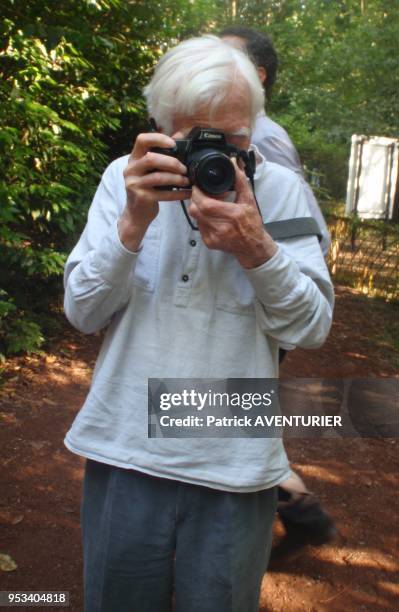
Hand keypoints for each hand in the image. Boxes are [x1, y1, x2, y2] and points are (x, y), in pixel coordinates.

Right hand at [118, 132, 190, 250]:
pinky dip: (178, 193)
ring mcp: (134, 184)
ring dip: (176, 178)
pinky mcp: (142, 198)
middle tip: (184, 169)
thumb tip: (179, 136)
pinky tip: (187, 193)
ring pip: (158, 177)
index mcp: (133, 159)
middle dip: (172, 162)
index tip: (173, 144)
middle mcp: (131, 170)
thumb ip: (161, 155)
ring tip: (187, 181)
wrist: (137, 213)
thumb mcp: (150, 170)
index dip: (158, 138)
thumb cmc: (147, 189)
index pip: (141, 140)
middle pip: (151, 159)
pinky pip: (163, 194)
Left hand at [188, 159, 276, 267]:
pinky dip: (202, 218)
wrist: (253, 246)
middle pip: (195, 210)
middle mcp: (222, 228)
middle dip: (195, 198)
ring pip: (195, 217)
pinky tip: (211, 216)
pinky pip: (199, 226)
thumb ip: (240, 180)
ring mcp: (214, 237)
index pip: (205, 204)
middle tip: (201, 193)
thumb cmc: (252, 222)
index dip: (197, 193)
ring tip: (209, 204)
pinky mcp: (209, 243)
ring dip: (198, 208)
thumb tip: (233, 162)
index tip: (198, 186)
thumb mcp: (249, 200)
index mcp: (233, 215)